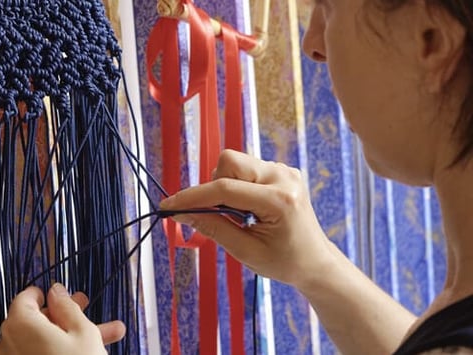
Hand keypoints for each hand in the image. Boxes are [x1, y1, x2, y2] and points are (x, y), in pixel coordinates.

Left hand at [0, 283, 125, 354]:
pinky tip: (90, 352)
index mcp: (19, 325)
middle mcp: (7, 345)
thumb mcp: (82, 332)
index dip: (46, 294)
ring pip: (42, 344)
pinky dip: (58, 354)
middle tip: (87, 310)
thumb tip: (56, 290)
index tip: (64, 296)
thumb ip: (67, 306)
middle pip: (36, 321)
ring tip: (107, 334)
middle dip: (65, 315)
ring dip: (70, 337)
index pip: (25, 298)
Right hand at [160, 149, 338, 289]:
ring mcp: (283, 170)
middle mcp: (283, 177)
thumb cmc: (284, 262)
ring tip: (236, 216)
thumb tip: (182, 213)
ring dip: (224, 187)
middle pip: (229, 162)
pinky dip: (235, 186)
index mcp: (279, 200)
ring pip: (234, 163)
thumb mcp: (245, 251)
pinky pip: (245, 168)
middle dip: (212, 186)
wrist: (315, 261)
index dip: (192, 197)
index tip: (169, 206)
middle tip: (213, 214)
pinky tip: (246, 209)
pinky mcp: (280, 171)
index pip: (224, 189)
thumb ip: (213, 228)